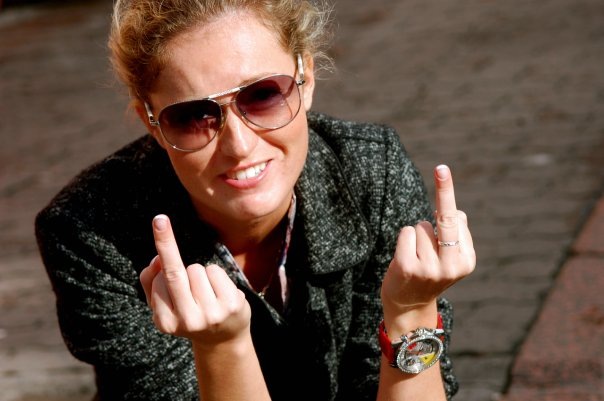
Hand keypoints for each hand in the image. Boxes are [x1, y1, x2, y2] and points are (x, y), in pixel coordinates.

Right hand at [139, 215, 250, 346]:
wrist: (223, 339)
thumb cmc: (188, 313)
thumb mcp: (164, 305)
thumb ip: (151, 282)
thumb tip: (157, 259)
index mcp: (165, 323)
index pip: (158, 281)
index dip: (161, 262)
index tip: (157, 224)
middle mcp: (188, 321)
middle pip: (175, 273)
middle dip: (165, 244)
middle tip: (159, 219)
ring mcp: (212, 315)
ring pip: (197, 269)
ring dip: (199, 273)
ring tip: (205, 293)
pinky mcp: (231, 306)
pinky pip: (214, 271)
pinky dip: (215, 275)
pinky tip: (218, 292)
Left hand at [381, 165, 474, 330]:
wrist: (408, 306)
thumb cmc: (429, 273)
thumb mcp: (449, 257)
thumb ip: (455, 235)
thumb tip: (457, 212)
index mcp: (466, 261)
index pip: (458, 220)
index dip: (446, 195)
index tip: (442, 169)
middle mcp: (451, 266)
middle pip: (446, 219)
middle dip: (445, 191)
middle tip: (442, 168)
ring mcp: (429, 268)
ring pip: (421, 226)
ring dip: (417, 234)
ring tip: (416, 255)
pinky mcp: (408, 267)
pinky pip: (407, 233)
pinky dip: (405, 238)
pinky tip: (405, 257)